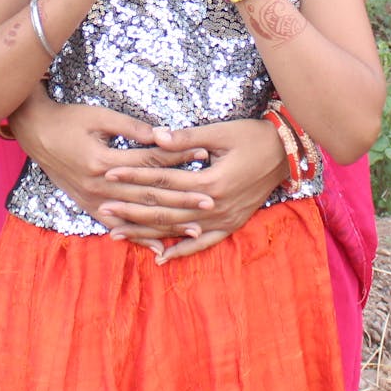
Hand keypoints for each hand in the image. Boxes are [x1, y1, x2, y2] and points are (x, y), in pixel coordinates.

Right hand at [9, 88, 212, 223]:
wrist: (36, 133)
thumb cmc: (70, 119)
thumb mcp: (100, 116)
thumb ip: (131, 128)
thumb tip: (163, 134)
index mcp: (103, 161)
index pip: (150, 161)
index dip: (178, 158)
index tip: (204, 155)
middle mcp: (100, 186)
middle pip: (149, 194)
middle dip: (182, 198)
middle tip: (211, 201)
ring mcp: (94, 200)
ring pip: (137, 216)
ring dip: (167, 223)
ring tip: (196, 229)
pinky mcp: (89, 206)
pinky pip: (117, 227)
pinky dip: (138, 237)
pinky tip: (158, 246)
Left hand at [99, 118, 288, 262]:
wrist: (287, 153)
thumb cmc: (253, 137)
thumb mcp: (221, 132)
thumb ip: (187, 139)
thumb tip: (156, 136)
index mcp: (210, 182)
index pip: (162, 181)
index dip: (133, 177)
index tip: (109, 175)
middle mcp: (214, 207)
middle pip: (164, 210)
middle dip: (131, 209)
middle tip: (103, 208)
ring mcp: (224, 219)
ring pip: (178, 230)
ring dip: (147, 232)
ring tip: (118, 234)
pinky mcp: (232, 224)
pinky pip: (204, 243)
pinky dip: (182, 251)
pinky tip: (161, 257)